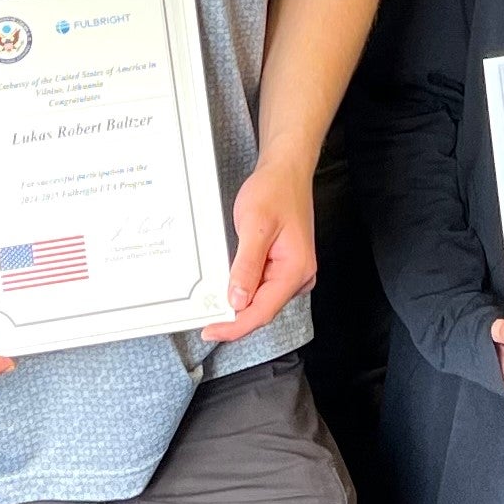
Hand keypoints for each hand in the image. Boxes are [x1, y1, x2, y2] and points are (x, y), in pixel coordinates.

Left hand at [206, 161, 315, 341]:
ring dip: (238, 306)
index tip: (211, 331)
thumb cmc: (274, 192)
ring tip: (212, 306)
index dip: (236, 326)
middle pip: (263, 310)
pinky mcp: (284, 267)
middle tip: (205, 322)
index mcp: (296, 270)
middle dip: (235, 319)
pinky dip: (244, 290)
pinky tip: (227, 288)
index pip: (263, 311)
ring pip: (261, 300)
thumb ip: (247, 266)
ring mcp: (293, 273)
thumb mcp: (255, 227)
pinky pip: (262, 287)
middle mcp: (299, 276)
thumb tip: (238, 301)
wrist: (286, 172)